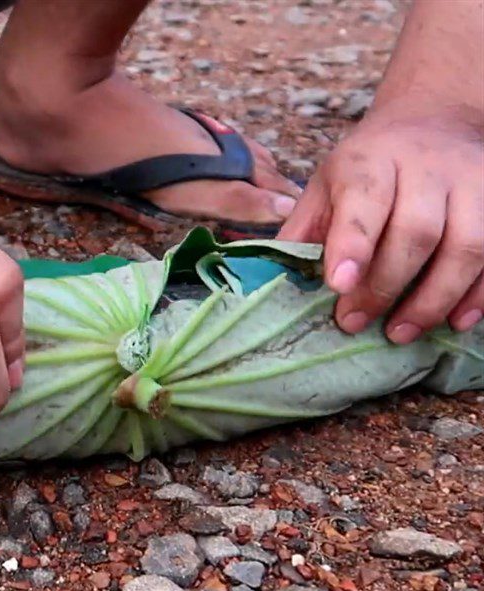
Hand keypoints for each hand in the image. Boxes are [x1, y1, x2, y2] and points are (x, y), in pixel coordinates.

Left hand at [279, 111, 483, 341]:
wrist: (432, 120)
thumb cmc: (366, 169)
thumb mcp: (323, 188)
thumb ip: (300, 232)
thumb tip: (264, 282)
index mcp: (371, 160)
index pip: (364, 200)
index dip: (353, 245)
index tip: (338, 286)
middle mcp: (427, 166)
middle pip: (417, 231)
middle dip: (385, 286)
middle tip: (356, 323)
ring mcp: (472, 182)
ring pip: (468, 244)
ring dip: (435, 298)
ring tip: (401, 333)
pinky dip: (479, 293)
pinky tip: (455, 321)